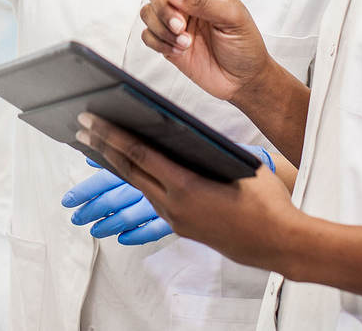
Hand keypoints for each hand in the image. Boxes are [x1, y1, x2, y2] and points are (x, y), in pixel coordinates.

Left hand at [76, 113, 303, 271]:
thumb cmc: (266, 200)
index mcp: (185, 185)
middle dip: (102, 146)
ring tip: (94, 147)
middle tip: (81, 127)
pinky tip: (128, 172)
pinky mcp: (182, 227)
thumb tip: (182, 133)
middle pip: (129, 169)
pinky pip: (150, 200)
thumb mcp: (236, 163)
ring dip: (114, 164)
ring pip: (137, 186)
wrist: (280, 242)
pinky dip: (135, 181)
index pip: (138, 154)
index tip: (90, 119)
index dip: (111, 135)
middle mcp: (173, 204)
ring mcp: (175, 218)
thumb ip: (205, 150)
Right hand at [140, 0, 272, 101]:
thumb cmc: (245, 44)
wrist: (243, 80)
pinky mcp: (166, 41)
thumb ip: (203, 3)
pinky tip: (178, 49)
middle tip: (179, 25)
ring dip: (162, 28)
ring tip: (185, 41)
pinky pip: (147, 35)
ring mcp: (175, 21)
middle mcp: (186, 0)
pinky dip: (159, 43)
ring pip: (148, 12)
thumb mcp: (233, 19)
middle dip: (163, 7)